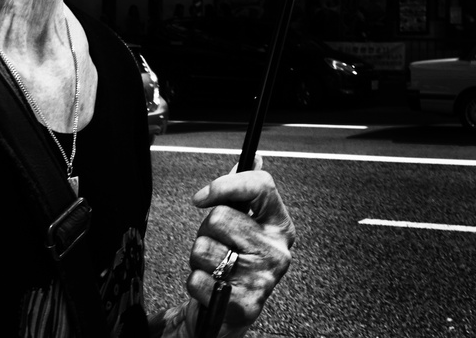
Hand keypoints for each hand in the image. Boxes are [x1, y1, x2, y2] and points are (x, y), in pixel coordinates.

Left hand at [186, 156, 295, 331]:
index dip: (226, 184)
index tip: (202, 196)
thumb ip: (243, 193)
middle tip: (218, 247)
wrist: (228, 317)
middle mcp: (276, 250)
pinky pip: (198, 278)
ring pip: (204, 247)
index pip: (261, 186)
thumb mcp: (242, 225)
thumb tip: (254, 158)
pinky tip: (211, 288)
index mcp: (279, 226)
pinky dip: (196, 284)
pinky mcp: (244, 304)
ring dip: (198, 260)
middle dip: (207, 232)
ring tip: (214, 269)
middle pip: (220, 217)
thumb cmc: (234, 264)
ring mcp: (262, 277)